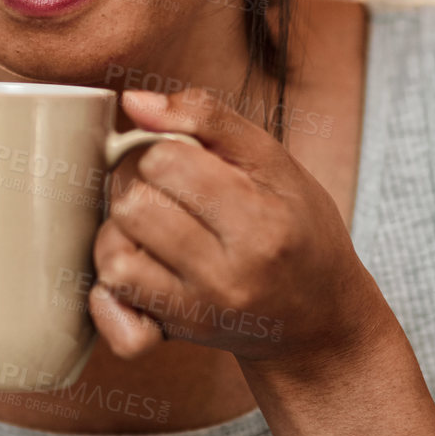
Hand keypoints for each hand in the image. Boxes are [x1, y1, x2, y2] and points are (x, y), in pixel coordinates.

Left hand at [87, 87, 392, 370]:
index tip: (181, 157)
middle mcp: (229, 274)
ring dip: (122, 231)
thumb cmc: (301, 230)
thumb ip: (208, 119)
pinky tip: (142, 263)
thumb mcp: (275, 162)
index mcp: (261, 222)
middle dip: (137, 186)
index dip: (162, 147)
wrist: (321, 320)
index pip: (166, 161)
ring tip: (154, 225)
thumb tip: (134, 102)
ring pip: (113, 255)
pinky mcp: (178, 332)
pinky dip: (114, 276)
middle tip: (164, 189)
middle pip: (133, 206)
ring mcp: (200, 309)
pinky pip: (113, 300)